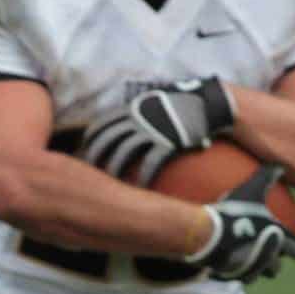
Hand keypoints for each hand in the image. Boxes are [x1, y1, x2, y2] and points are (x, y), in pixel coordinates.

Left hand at [81, 76, 235, 182]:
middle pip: (107, 141)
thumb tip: (128, 129)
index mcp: (132, 108)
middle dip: (94, 158)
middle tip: (89, 177)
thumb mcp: (155, 104)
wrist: (210, 104)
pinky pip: (150, 163)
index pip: (101, 126)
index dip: (89, 142)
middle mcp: (139, 118)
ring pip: (124, 153)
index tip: (84, 157)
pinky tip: (139, 189)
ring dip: (114, 170)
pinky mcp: (169, 142)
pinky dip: (142, 177)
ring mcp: (153, 130)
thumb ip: (139, 114)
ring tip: (109, 188)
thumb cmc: (184, 106)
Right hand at [187, 164, 294, 283]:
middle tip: (270, 256)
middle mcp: (268, 259)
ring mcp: (249, 271)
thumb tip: (279, 166)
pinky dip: (233, 271)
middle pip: (276, 269)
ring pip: (256, 275)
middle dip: (275, 264)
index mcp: (278, 240)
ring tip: (246, 261)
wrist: (207, 236)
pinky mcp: (231, 277)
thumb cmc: (234, 212)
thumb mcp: (251, 190)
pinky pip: (235, 276)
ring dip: (253, 269)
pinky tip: (226, 263)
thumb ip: (266, 177)